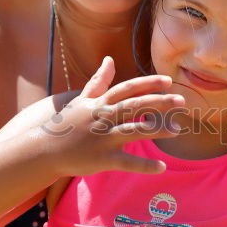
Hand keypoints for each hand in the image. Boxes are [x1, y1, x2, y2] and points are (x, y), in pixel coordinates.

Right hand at [38, 56, 183, 176]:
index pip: (128, 89)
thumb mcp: (82, 100)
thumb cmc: (66, 125)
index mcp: (100, 103)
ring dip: (157, 130)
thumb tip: (109, 60)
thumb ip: (99, 81)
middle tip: (182, 101)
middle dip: (159, 102)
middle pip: (135, 106)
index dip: (148, 84)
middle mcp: (102, 118)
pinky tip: (162, 167)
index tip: (168, 81)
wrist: (44, 150)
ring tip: (177, 129)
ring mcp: (102, 138)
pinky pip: (127, 162)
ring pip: (134, 131)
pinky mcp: (101, 159)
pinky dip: (145, 166)